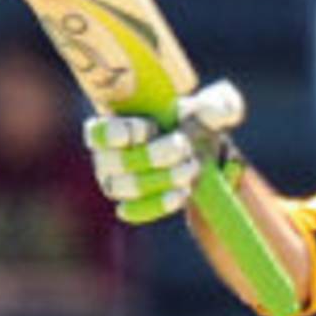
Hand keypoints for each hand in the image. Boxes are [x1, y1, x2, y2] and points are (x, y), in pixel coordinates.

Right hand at [85, 79, 244, 223]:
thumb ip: (218, 104)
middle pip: (113, 162)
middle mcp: (107, 155)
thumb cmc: (196, 123)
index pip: (97, 132)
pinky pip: (133, 211)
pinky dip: (157, 204)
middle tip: (182, 147)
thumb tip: (213, 111)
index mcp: (116, 124)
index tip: (151, 128)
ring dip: (159, 179)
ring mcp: (116, 182)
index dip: (116, 132)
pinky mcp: (131, 205)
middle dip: (152, 156)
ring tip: (188, 170)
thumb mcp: (212, 108)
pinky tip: (181, 194)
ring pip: (123, 188)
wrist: (200, 153)